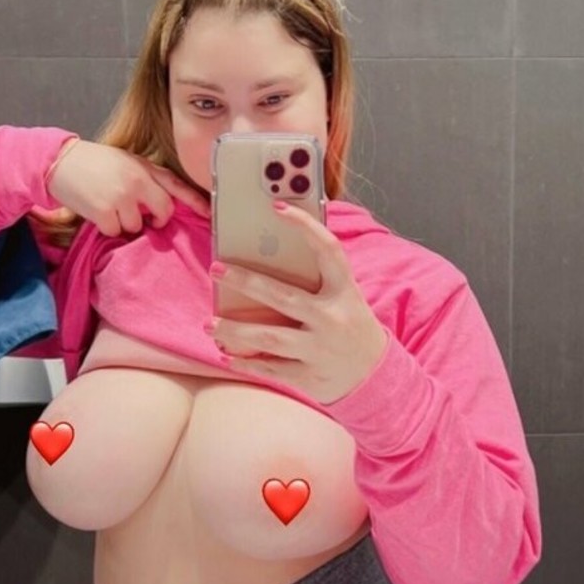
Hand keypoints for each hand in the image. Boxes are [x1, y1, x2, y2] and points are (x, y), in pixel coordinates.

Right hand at [46, 139, 209, 237]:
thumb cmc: (94, 162)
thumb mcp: (126, 162)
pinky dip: (107, 227)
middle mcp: (137, 181)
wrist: (60, 161)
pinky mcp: (104, 211)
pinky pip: (116, 231)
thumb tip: (165, 204)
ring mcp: (121, 197)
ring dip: (125, 223)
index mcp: (144, 167)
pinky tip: (97, 211)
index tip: (208, 214)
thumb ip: (147, 178)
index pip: (177, 185)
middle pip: (163, 211)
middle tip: (143, 217)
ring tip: (110, 206)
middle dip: (155, 219)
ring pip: (137, 226)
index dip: (195, 201)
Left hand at [206, 203, 389, 404]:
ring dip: (234, 331)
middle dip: (245, 281)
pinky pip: (270, 369)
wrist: (374, 374)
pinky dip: (245, 363)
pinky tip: (226, 355)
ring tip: (210, 323)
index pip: (328, 250)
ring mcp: (320, 349)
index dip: (305, 225)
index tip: (277, 207)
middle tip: (216, 269)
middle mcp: (332, 319)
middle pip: (283, 296)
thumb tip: (266, 254)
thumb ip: (316, 278)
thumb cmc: (349, 324)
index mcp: (344, 291)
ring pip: (269, 338)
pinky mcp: (309, 376)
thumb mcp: (344, 297)